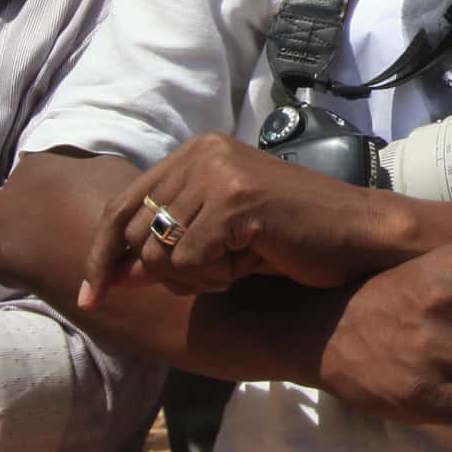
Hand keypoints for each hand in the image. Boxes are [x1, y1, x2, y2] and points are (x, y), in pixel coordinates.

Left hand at [81, 133, 403, 304]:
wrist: (361, 236)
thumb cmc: (296, 241)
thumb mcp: (220, 241)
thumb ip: (167, 249)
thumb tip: (109, 279)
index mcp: (195, 153)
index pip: (123, 208)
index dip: (100, 256)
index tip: (90, 298)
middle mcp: (201, 153)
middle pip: (136, 236)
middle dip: (167, 274)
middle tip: (221, 274)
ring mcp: (218, 173)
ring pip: (158, 253)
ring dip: (195, 278)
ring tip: (240, 265)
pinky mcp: (235, 201)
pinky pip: (188, 263)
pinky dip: (215, 279)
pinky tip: (252, 264)